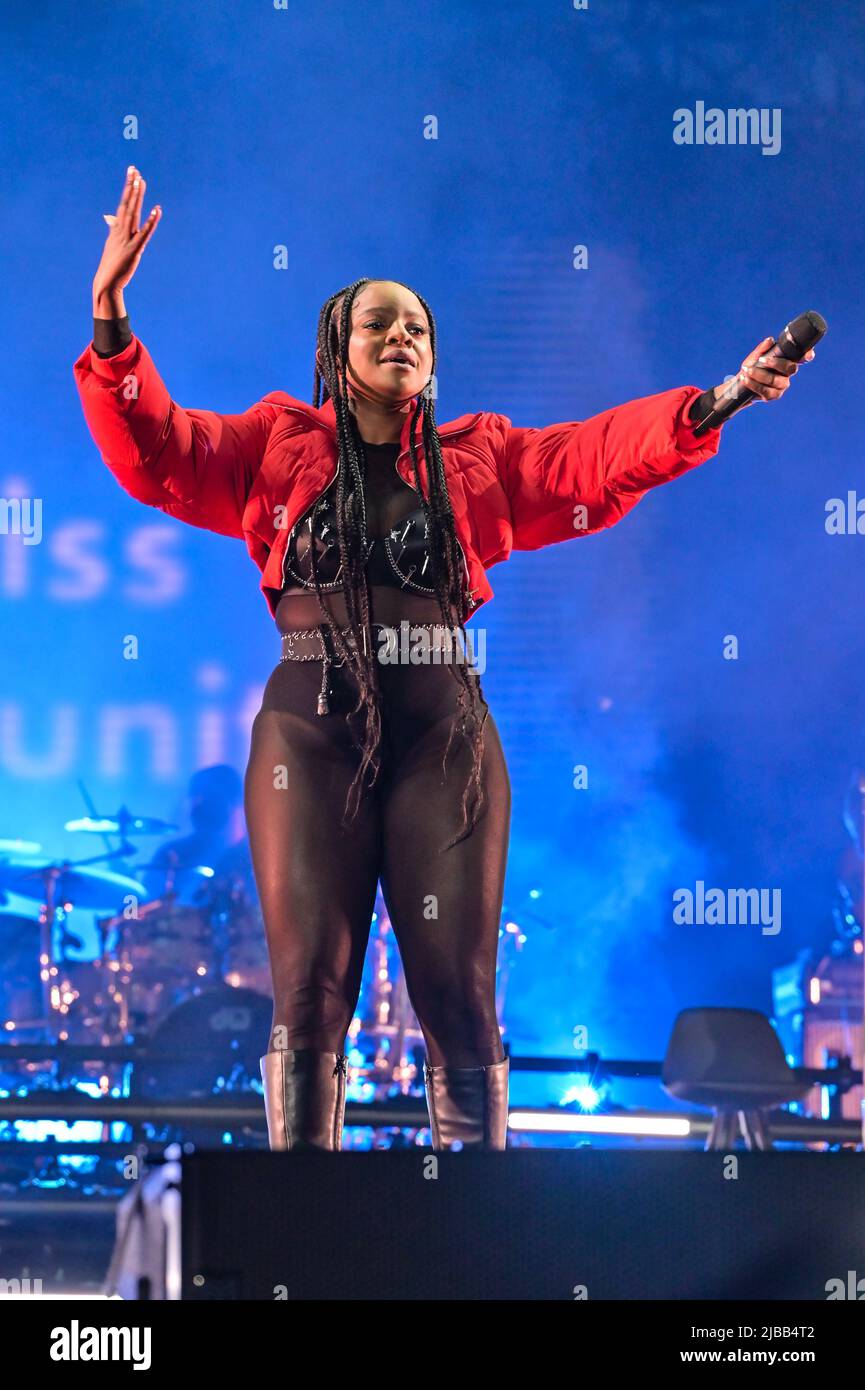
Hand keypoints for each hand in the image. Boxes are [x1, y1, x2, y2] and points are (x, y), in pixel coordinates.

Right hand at [92, 165, 161, 309]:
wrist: (106, 283)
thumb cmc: (110, 265)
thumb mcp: (111, 244)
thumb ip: (112, 229)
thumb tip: (108, 217)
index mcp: (116, 229)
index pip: (123, 204)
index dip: (128, 188)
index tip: (132, 173)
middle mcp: (120, 230)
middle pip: (127, 204)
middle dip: (131, 186)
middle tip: (134, 169)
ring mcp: (127, 239)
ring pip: (133, 214)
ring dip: (137, 197)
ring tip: (141, 181)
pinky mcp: (134, 249)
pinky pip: (144, 233)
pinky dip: (151, 221)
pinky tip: (157, 210)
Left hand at [714, 336, 816, 406]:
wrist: (741, 385)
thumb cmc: (751, 367)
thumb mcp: (755, 356)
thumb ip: (762, 349)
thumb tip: (770, 340)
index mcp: (787, 362)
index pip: (800, 358)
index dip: (807, 356)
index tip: (809, 355)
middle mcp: (787, 374)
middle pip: (790, 368)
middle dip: (776, 363)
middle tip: (761, 360)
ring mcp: (781, 386)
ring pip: (775, 380)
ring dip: (759, 374)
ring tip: (747, 370)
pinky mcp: (773, 396)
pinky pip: (766, 391)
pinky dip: (754, 384)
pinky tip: (746, 379)